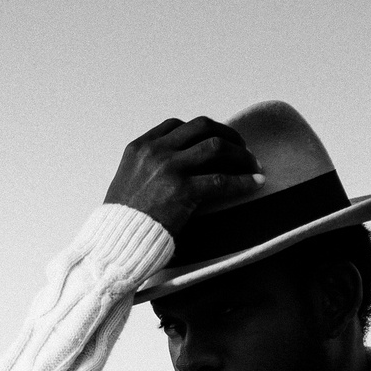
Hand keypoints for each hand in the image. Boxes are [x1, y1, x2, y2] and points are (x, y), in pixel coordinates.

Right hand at [103, 117, 260, 232]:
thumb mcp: (128, 183)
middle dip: (227, 134)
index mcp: (140, 147)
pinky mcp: (182, 190)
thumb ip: (148, 168)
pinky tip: (255, 183)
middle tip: (242, 148)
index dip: (202, 131)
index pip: (177, 126)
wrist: (115, 244)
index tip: (216, 140)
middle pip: (202, 127)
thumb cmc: (122, 222)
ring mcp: (169, 168)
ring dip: (240, 154)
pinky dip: (243, 180)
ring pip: (216, 146)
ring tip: (253, 164)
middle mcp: (155, 152)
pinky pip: (221, 180)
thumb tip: (178, 168)